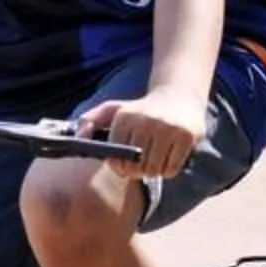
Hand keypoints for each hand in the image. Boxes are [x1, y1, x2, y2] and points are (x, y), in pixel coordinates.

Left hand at [78, 86, 205, 182]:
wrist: (179, 95)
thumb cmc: (141, 109)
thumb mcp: (113, 109)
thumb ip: (90, 120)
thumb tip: (78, 138)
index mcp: (124, 117)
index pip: (116, 159)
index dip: (120, 166)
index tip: (126, 162)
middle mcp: (146, 121)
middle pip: (135, 167)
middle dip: (138, 170)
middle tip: (143, 162)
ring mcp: (168, 128)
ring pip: (154, 170)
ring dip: (154, 171)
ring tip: (156, 158)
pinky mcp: (187, 136)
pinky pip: (171, 169)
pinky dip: (169, 170)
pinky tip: (169, 157)